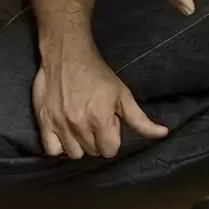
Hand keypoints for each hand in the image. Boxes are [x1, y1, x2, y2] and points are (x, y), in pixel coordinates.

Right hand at [32, 38, 167, 158]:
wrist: (67, 54)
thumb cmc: (97, 74)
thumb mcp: (123, 95)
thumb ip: (141, 120)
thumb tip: (164, 134)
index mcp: (101, 119)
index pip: (110, 151)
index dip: (111, 139)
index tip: (107, 125)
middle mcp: (79, 124)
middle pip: (93, 152)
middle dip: (96, 140)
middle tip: (93, 121)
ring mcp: (60, 124)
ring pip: (74, 153)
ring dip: (79, 144)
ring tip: (80, 126)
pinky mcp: (44, 121)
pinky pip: (52, 150)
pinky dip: (59, 146)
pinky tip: (65, 132)